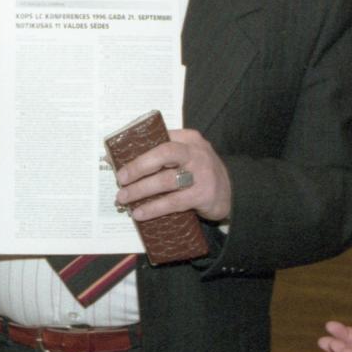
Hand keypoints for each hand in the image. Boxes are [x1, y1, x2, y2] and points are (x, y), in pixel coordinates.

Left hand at [112, 128, 230, 221]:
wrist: (233, 193)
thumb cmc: (200, 174)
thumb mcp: (187, 158)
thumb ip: (162, 157)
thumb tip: (119, 163)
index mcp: (188, 139)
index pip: (159, 139)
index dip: (137, 149)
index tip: (119, 160)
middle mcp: (196, 152)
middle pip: (163, 154)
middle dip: (138, 166)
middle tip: (120, 179)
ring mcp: (201, 174)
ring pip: (165, 180)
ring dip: (140, 190)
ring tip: (123, 198)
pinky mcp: (203, 195)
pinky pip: (173, 202)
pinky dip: (154, 208)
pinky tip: (140, 213)